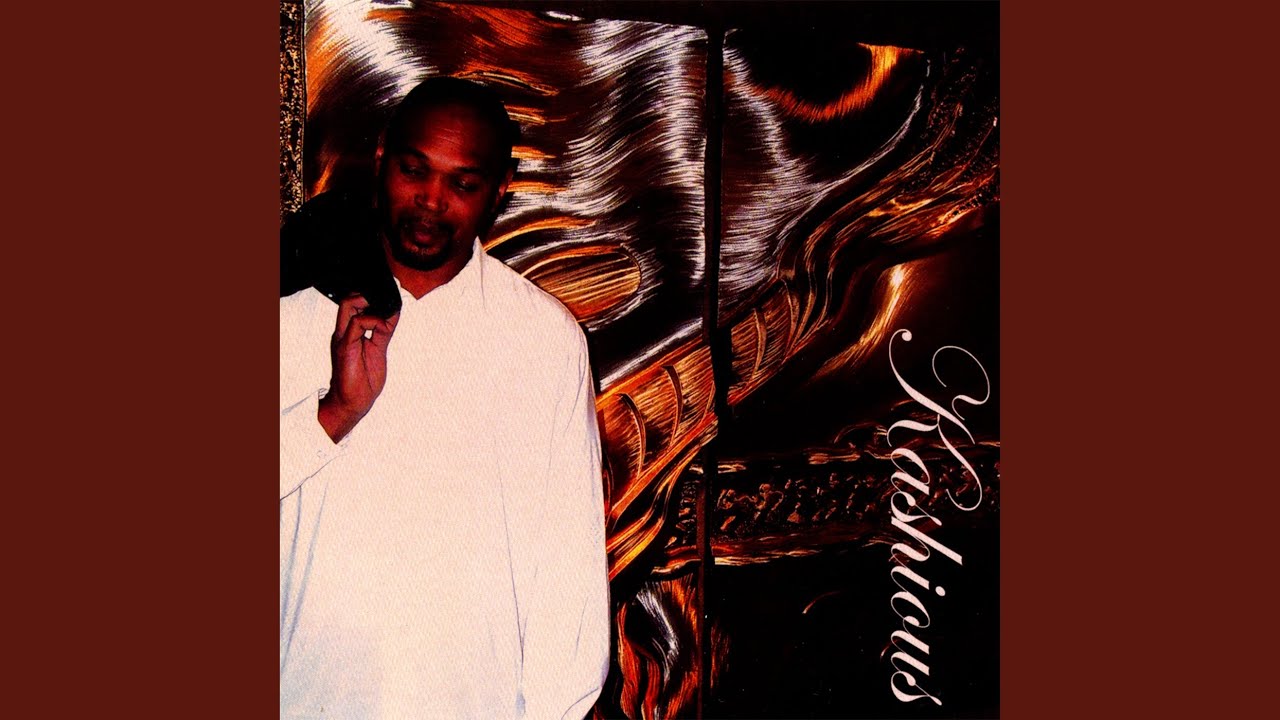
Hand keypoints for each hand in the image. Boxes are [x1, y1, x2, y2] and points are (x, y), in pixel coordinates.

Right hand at [317, 294, 399, 441]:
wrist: (352, 403)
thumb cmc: (363, 381)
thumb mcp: (379, 349)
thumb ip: (383, 331)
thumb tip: (393, 313)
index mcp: (349, 332)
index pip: (354, 303)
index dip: (371, 296)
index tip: (390, 297)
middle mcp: (343, 331)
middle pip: (348, 298)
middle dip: (368, 294)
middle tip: (387, 300)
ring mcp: (343, 338)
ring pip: (348, 304)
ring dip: (369, 302)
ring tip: (384, 311)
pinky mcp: (345, 347)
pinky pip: (356, 324)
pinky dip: (373, 320)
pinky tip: (383, 327)